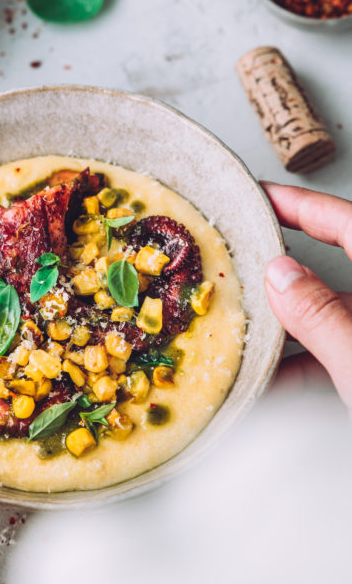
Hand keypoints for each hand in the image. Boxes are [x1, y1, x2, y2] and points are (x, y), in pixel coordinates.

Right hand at [262, 183, 351, 405]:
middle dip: (287, 274)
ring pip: (338, 323)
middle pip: (341, 274)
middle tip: (242, 264)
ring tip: (244, 335)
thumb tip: (280, 274)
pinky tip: (272, 387)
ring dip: (293, 332)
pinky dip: (308, 370)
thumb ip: (324, 317)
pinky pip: (342, 360)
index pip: (350, 225)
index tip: (260, 196)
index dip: (303, 206)